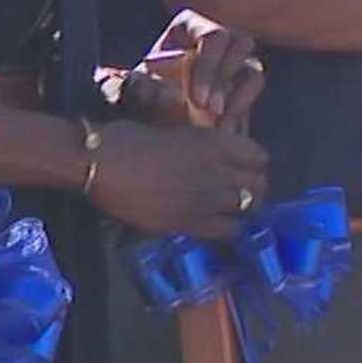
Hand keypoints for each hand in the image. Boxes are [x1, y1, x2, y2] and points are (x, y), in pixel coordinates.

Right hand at [88, 121, 269, 238]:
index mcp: (216, 142)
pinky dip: (229, 227)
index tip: (244, 166)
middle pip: (259, 183)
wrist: (102, 164)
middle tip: (241, 189)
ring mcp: (206, 198)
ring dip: (245, 207)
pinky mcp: (189, 223)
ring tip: (233, 207)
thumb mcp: (178, 132)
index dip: (253, 162)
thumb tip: (219, 156)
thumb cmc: (132, 139)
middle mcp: (218, 170)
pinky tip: (219, 224)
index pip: (259, 156)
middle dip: (254, 185)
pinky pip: (227, 230)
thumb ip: (204, 146)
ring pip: (249, 206)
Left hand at [128, 9, 264, 132]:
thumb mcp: (133, 91)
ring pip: (253, 67)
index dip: (210, 66)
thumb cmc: (136, 98)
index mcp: (188, 28)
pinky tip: (223, 129)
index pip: (213, 36)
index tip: (195, 99)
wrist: (144, 120)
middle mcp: (215, 39)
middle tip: (208, 109)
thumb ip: (147, 88)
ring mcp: (232, 61)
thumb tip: (177, 95)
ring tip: (217, 124)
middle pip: (240, 43)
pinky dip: (242, 107)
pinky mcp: (241, 85)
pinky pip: (254, 88)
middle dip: (225, 79)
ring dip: (239, 95)